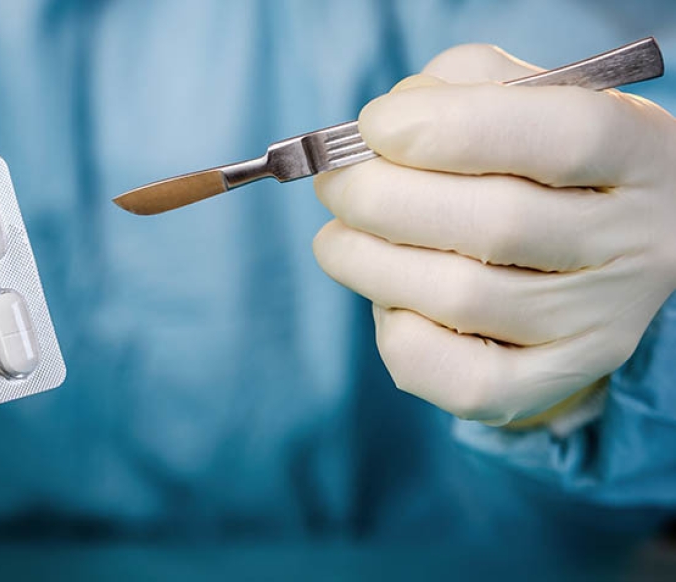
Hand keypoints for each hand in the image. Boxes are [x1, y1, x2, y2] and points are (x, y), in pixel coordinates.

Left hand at [313, 44, 675, 424]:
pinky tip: (388, 297)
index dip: (452, 127)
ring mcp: (599, 325)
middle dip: (382, 199)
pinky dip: (398, 332)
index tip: (375, 125)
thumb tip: (383, 129)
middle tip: (335, 185)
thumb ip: (459, 88)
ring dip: (367, 262)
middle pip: (499, 224)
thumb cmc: (534, 161)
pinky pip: (460, 378)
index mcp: (641, 154)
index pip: (564, 137)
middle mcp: (636, 246)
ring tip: (338, 237)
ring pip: (462, 299)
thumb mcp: (522, 100)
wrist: (586, 252)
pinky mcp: (553, 384)